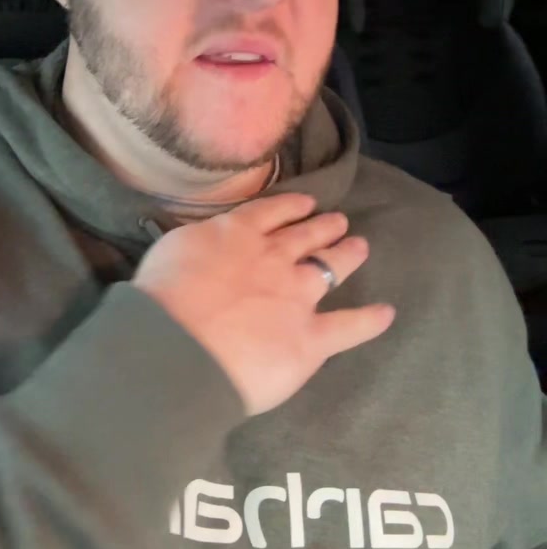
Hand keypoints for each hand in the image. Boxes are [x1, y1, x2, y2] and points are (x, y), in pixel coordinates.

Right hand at [134, 193, 393, 415]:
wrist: (178, 345)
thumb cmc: (162, 297)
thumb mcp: (172, 249)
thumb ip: (198, 243)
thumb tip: (205, 245)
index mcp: (238, 233)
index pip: (272, 212)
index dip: (292, 206)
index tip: (306, 203)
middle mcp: (275, 258)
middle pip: (307, 235)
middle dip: (324, 227)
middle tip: (338, 221)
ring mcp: (298, 296)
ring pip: (331, 267)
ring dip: (346, 254)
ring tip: (359, 246)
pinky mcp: (310, 339)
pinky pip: (349, 326)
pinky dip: (370, 320)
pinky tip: (386, 313)